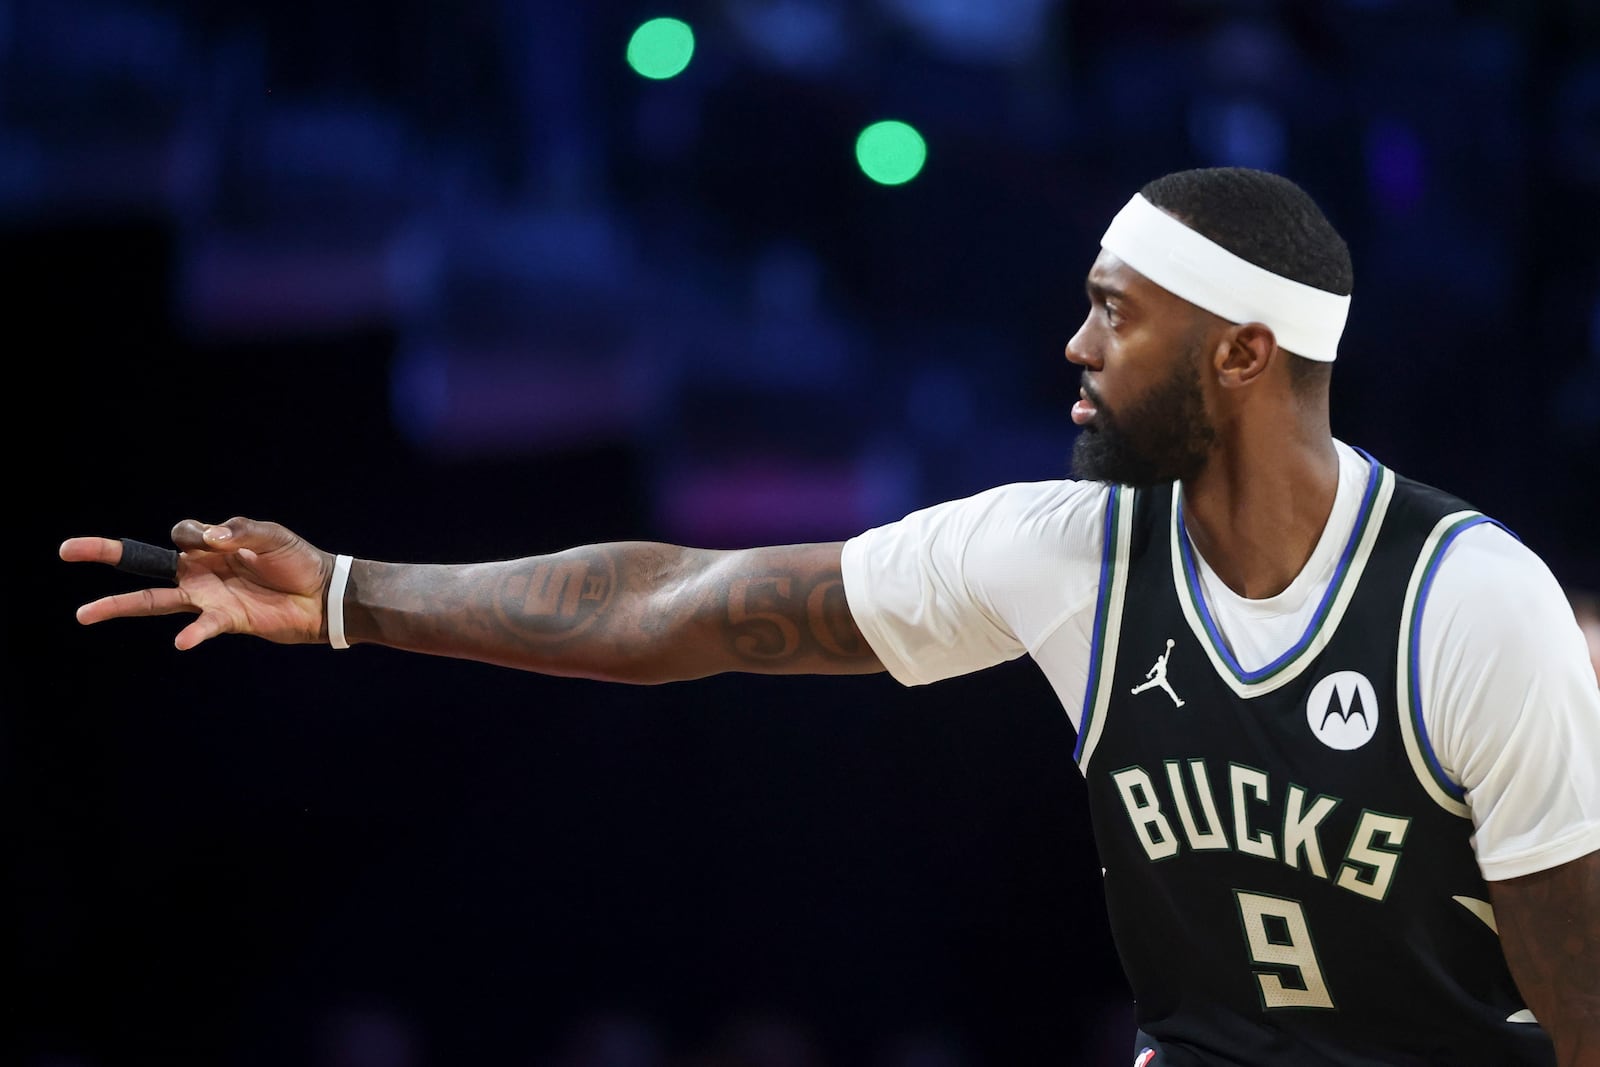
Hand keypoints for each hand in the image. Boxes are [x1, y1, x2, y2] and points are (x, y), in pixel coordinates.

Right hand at [60, 517, 335, 649]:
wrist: (322, 595)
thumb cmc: (296, 561)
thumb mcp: (272, 536)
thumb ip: (239, 531)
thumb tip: (208, 540)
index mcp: (210, 547)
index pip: (179, 534)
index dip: (192, 534)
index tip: (218, 539)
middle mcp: (200, 572)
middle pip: (145, 563)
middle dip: (107, 554)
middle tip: (66, 550)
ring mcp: (207, 597)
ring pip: (154, 601)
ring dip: (120, 606)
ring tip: (84, 613)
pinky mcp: (225, 620)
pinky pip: (200, 626)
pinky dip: (192, 633)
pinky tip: (182, 641)